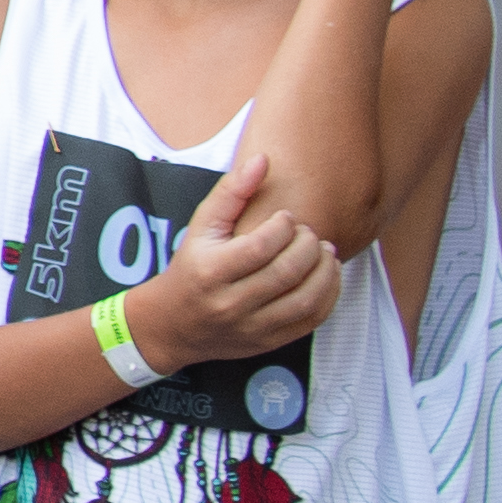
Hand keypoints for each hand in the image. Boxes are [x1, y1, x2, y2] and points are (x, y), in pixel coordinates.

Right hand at [132, 144, 337, 373]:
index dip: (284, 227)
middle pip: (287, 272)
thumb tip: (262, 160)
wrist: (172, 325)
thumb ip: (231, 192)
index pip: (261, 247)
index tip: (285, 218)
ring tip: (324, 252)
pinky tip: (326, 276)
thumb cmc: (190, 267)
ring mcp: (252, 327)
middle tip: (308, 234)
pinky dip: (329, 295)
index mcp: (211, 271)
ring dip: (325, 271)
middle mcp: (230, 303)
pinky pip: (311, 320)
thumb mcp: (200, 228)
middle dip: (308, 246)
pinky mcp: (269, 342)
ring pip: (305, 299)